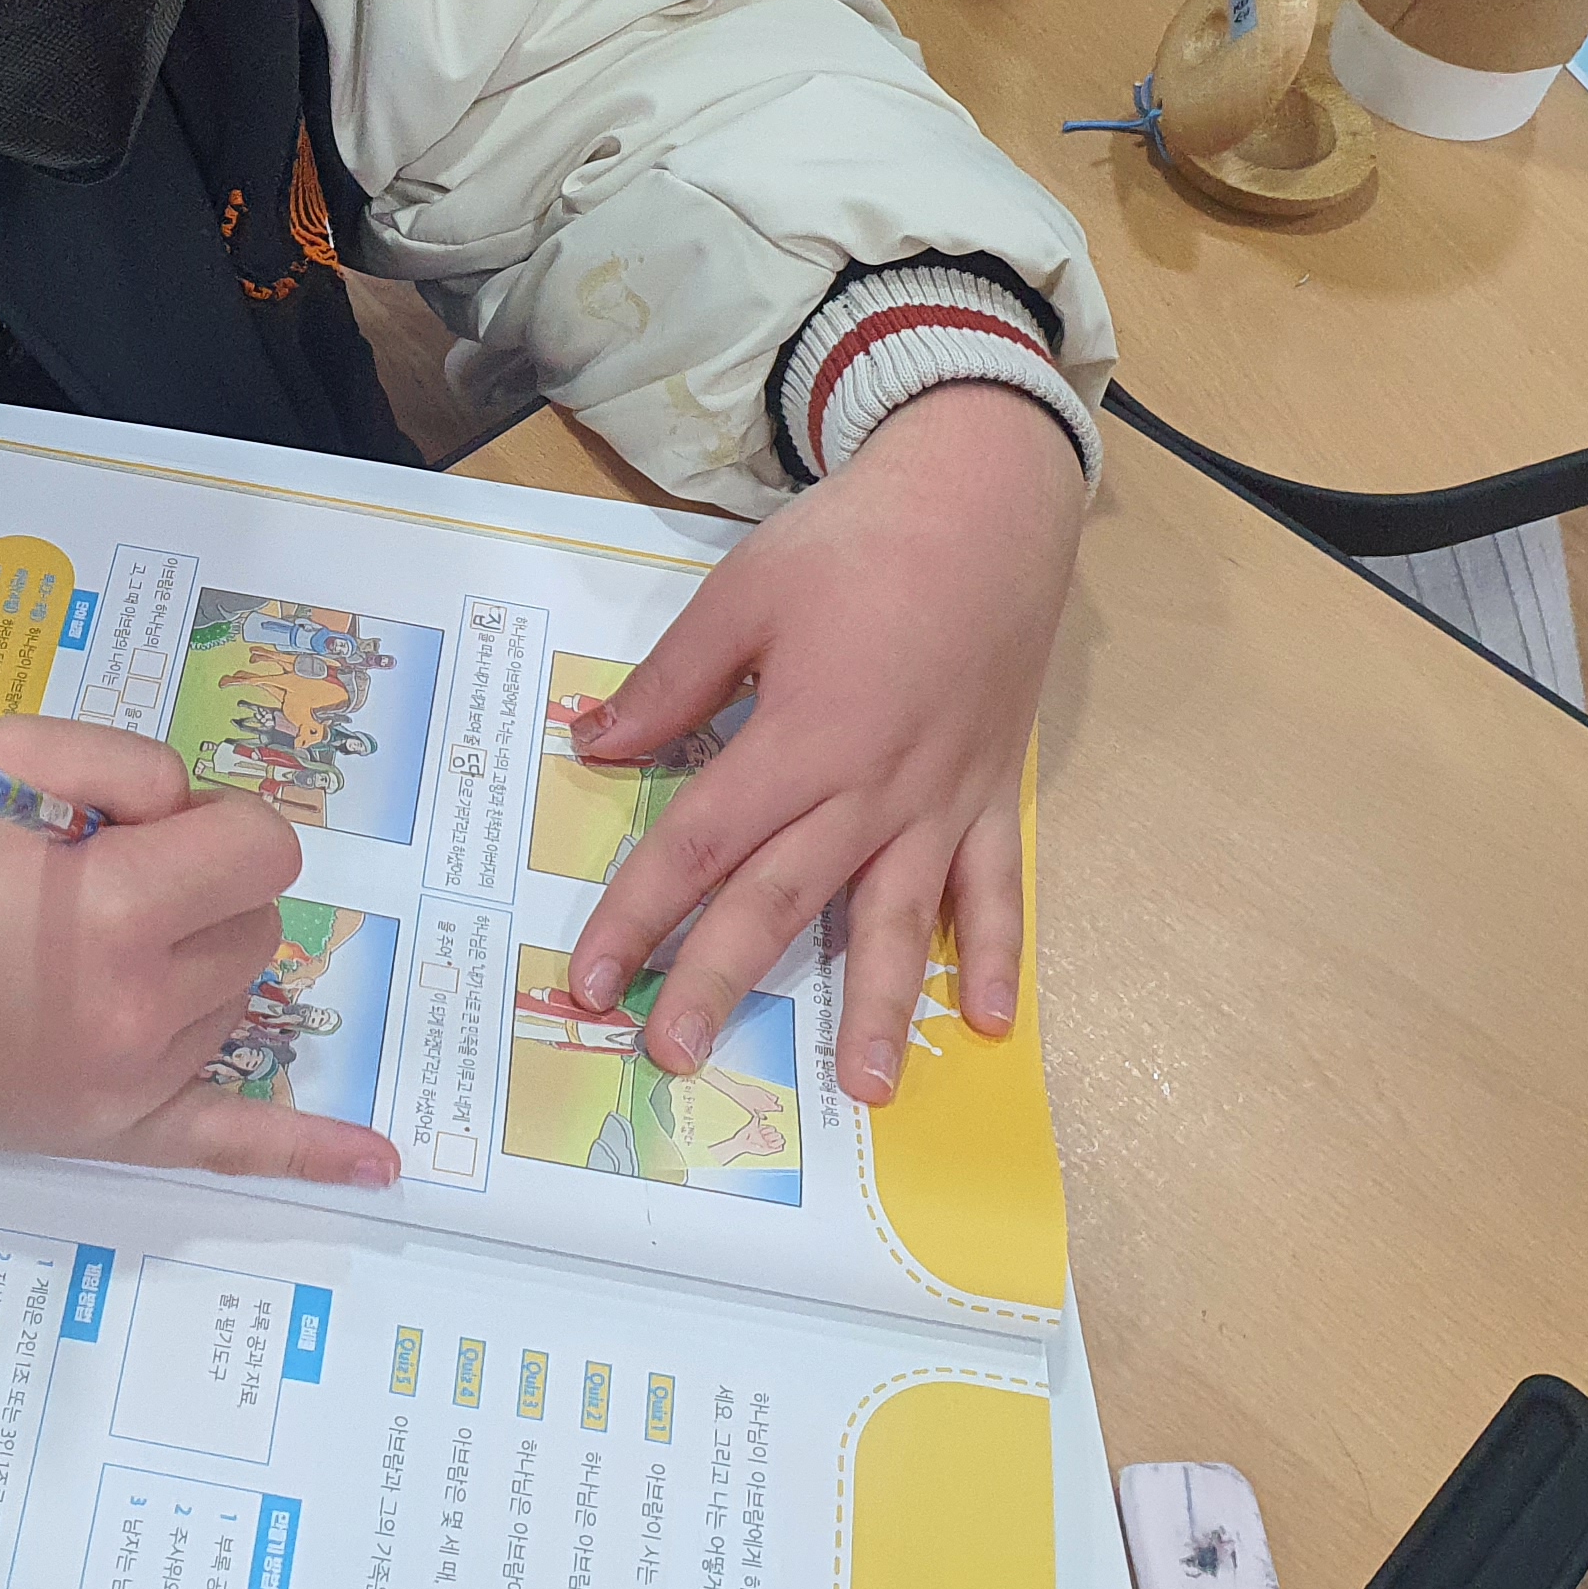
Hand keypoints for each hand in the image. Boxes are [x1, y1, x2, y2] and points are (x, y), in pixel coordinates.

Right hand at [0, 716, 402, 1188]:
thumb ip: (122, 761)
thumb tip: (193, 809)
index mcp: (116, 912)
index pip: (259, 849)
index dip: (208, 820)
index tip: (139, 824)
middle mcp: (140, 1009)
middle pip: (256, 926)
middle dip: (199, 887)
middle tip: (95, 876)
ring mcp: (129, 1083)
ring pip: (238, 998)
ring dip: (194, 959)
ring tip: (87, 946)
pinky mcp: (107, 1132)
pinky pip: (231, 1143)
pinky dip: (307, 1150)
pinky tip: (380, 1163)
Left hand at [564, 384, 1084, 1104]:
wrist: (988, 499)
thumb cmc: (859, 540)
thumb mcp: (746, 592)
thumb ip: (676, 681)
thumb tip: (595, 744)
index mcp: (801, 738)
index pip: (701, 844)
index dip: (638, 913)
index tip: (590, 978)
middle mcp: (870, 788)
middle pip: (783, 901)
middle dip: (723, 983)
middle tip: (676, 1055)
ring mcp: (942, 800)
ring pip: (900, 920)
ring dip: (880, 1009)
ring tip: (861, 1090)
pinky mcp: (996, 794)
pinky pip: (997, 890)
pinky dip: (997, 954)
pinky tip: (995, 1022)